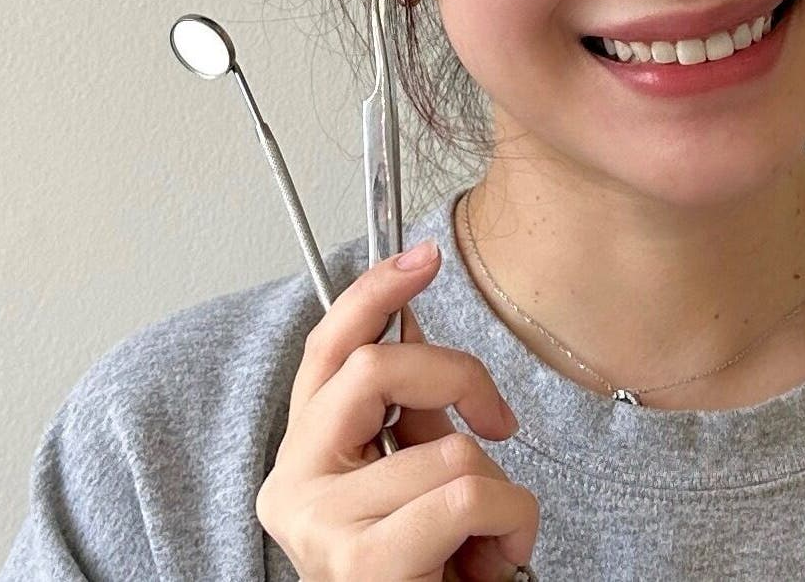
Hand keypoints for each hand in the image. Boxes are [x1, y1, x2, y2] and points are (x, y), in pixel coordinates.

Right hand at [257, 240, 539, 581]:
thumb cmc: (425, 571)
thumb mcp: (415, 481)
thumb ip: (413, 416)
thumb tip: (417, 321)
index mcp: (305, 454)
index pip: (327, 348)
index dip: (374, 292)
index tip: (424, 255)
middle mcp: (293, 485)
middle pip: (380, 367)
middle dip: (462, 378)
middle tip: (498, 423)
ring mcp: (320, 526)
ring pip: (450, 446)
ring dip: (502, 492)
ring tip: (489, 540)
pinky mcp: (360, 564)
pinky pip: (467, 494)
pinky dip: (510, 523)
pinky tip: (494, 562)